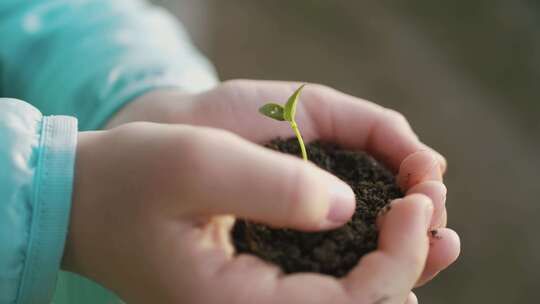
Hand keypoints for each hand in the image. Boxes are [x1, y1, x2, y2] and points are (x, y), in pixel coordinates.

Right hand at [65, 122, 435, 302]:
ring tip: (422, 217)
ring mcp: (255, 301)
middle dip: (410, 260)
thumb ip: (273, 185)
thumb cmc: (130, 178)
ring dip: (395, 261)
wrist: (88, 199)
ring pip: (348, 299)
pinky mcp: (256, 282)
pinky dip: (364, 258)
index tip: (416, 202)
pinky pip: (326, 283)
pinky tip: (384, 229)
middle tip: (431, 206)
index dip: (401, 256)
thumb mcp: (196, 163)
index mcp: (238, 303)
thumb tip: (347, 205)